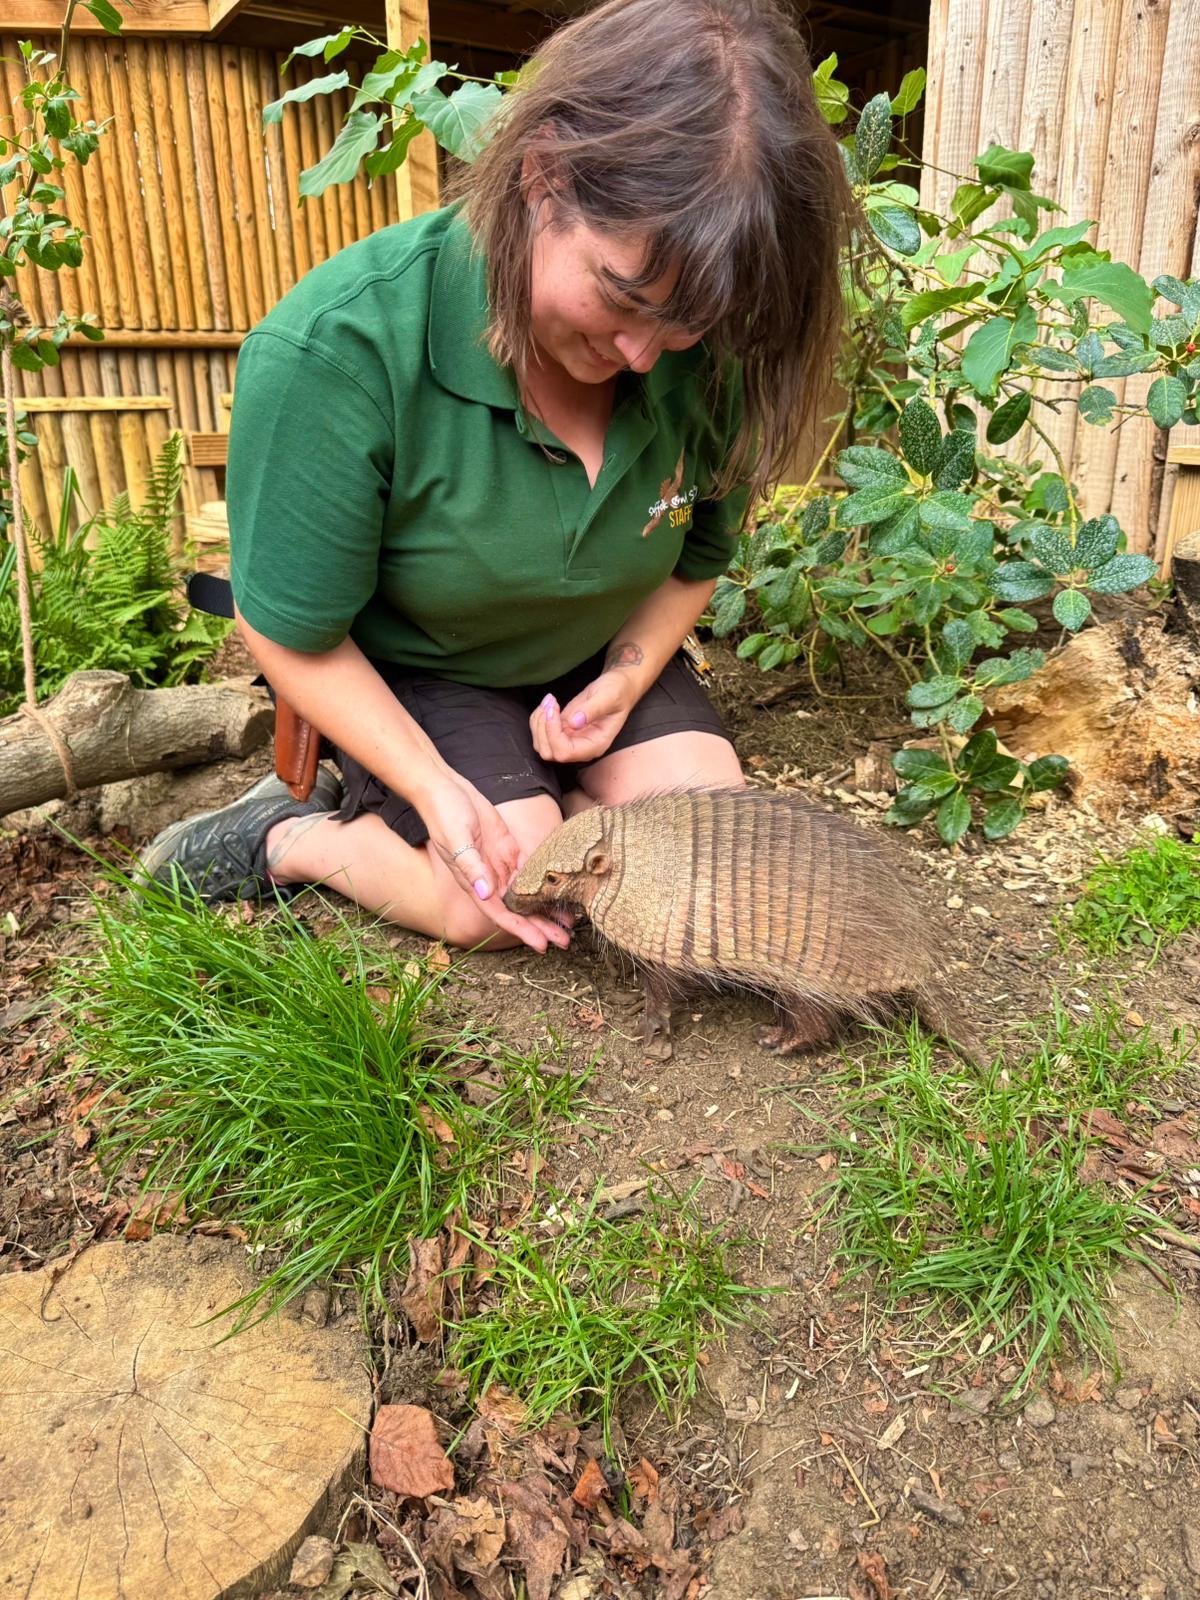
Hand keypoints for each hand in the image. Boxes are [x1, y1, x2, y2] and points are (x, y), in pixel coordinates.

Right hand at [418, 774, 569, 952]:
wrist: (444, 789)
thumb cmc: (445, 815)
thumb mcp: (456, 840)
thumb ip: (471, 866)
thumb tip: (486, 892)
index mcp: (474, 883)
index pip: (501, 914)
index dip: (522, 930)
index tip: (541, 944)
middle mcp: (489, 879)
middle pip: (519, 909)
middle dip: (541, 926)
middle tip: (565, 941)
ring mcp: (500, 864)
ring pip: (527, 894)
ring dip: (546, 908)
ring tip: (568, 922)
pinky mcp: (508, 848)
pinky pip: (530, 869)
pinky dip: (545, 881)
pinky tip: (561, 890)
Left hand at [530, 671, 636, 764]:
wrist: (618, 686)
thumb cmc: (617, 691)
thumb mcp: (608, 696)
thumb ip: (593, 709)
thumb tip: (574, 722)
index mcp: (595, 745)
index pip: (565, 752)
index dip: (553, 734)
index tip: (553, 710)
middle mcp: (581, 747)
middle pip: (550, 752)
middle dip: (543, 728)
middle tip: (550, 703)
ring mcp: (570, 740)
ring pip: (542, 744)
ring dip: (538, 723)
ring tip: (549, 701)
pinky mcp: (563, 730)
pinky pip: (542, 733)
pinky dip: (538, 719)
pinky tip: (548, 704)